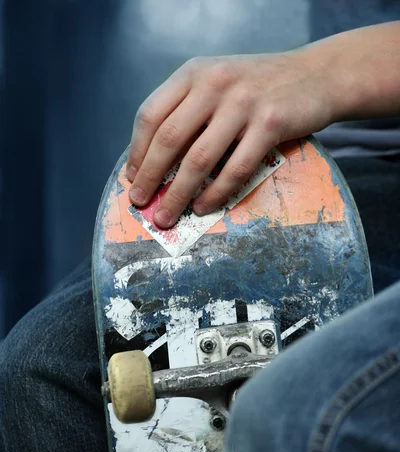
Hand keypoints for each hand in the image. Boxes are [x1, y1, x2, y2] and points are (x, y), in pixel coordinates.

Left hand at [126, 51, 333, 227]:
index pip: (151, 114)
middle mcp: (214, 83)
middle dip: (150, 178)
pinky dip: (215, 194)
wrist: (316, 75)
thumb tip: (156, 161)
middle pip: (169, 139)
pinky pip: (234, 169)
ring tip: (167, 216)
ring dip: (178, 194)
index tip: (131, 178)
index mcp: (193, 73)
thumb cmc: (260, 87)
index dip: (137, 151)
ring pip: (199, 159)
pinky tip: (203, 207)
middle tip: (140, 204)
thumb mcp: (217, 82)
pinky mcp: (270, 124)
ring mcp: (243, 103)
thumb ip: (189, 110)